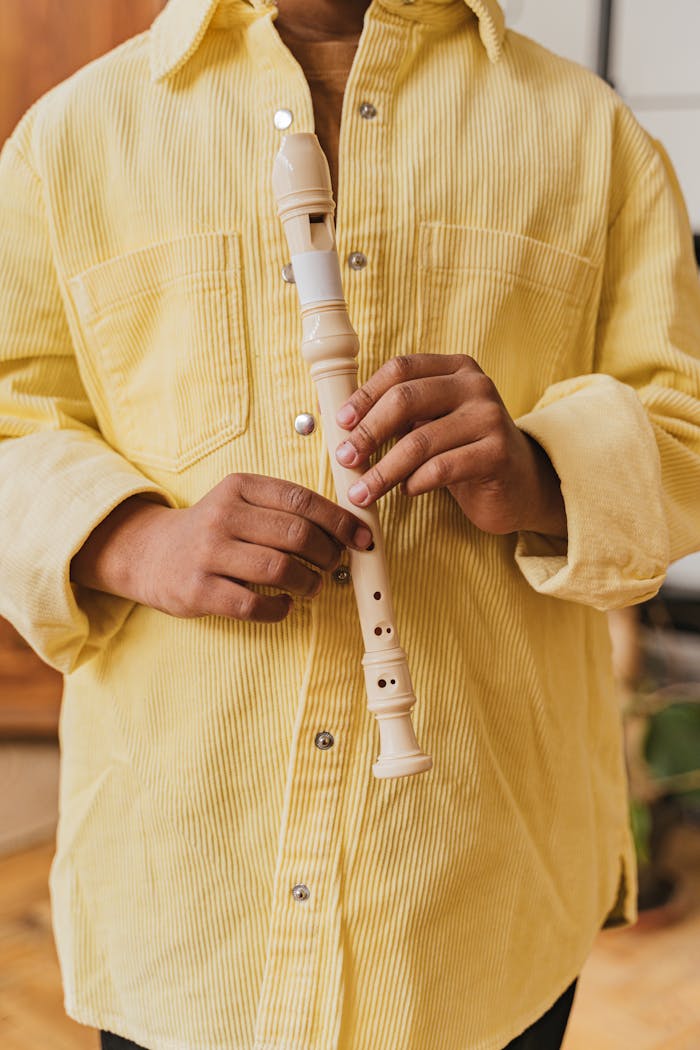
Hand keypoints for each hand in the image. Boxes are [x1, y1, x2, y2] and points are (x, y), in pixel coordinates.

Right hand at [70, 474, 372, 622]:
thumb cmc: (214, 531)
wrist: (150, 553)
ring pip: (279, 570)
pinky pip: (253, 606)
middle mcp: (222, 516)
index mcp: (239, 488)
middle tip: (333, 564)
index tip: (360, 537)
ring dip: (308, 582)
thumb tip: (348, 529)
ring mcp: (208, 554)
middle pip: (295, 535)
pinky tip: (284, 605)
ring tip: (312, 586)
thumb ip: (285, 510)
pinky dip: (279, 609)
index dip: (339, 520)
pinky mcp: (198, 591)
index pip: (301, 500)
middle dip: (327, 553)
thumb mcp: (242, 504)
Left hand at [333, 354, 566, 537]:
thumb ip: (396, 415)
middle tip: (344, 459)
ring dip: (383, 470)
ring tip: (361, 492)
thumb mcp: (431, 424)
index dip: (365, 394)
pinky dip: (415, 482)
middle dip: (368, 432)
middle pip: (406, 399)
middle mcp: (475, 386)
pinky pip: (442, 468)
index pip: (400, 369)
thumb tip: (335, 419)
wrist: (520, 484)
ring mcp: (489, 417)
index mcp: (455, 369)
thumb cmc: (464, 452)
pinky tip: (405, 492)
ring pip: (420, 441)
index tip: (340, 423)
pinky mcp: (497, 454)